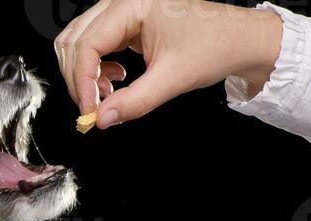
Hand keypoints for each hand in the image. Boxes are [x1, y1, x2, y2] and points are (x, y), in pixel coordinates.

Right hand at [55, 0, 283, 127]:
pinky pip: (93, 43)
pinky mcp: (125, 21)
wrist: (237, 39)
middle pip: (73, 41)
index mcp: (133, 5)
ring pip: (78, 41)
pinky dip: (95, 67)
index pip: (86, 45)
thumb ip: (134, 102)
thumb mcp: (172, 79)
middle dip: (78, 79)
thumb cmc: (214, 46)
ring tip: (105, 94)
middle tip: (93, 109)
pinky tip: (114, 80)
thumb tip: (102, 119)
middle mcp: (122, 2)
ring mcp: (122, 10)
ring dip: (84, 73)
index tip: (89, 111)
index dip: (82, 82)